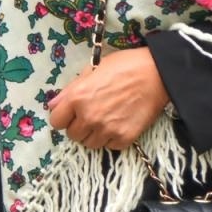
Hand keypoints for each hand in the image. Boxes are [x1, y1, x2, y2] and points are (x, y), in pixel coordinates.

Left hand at [48, 48, 169, 149]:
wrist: (158, 73)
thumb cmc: (125, 65)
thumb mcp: (92, 69)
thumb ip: (70, 89)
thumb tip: (53, 105)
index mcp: (78, 97)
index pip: (56, 121)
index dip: (63, 116)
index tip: (72, 113)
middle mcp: (89, 117)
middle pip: (73, 135)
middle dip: (79, 126)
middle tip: (91, 114)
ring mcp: (107, 130)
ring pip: (90, 144)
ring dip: (94, 134)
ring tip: (106, 120)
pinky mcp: (124, 138)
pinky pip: (109, 146)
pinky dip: (112, 138)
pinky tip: (119, 123)